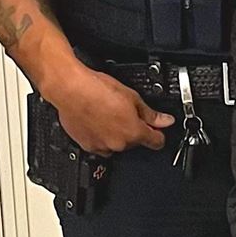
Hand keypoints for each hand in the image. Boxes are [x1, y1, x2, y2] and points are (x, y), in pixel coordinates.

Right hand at [46, 64, 172, 153]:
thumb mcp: (132, 97)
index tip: (157, 130)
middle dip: (133, 129)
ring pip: (116, 144)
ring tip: (108, 115)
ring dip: (116, 134)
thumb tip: (165, 121)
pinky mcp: (86, 145)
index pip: (157, 142)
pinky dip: (100, 136)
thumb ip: (150, 114)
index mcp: (134, 132)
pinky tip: (96, 121)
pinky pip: (99, 145)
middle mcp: (119, 144)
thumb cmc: (97, 90)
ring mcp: (101, 147)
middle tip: (124, 113)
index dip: (159, 134)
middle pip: (135, 142)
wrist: (70, 89)